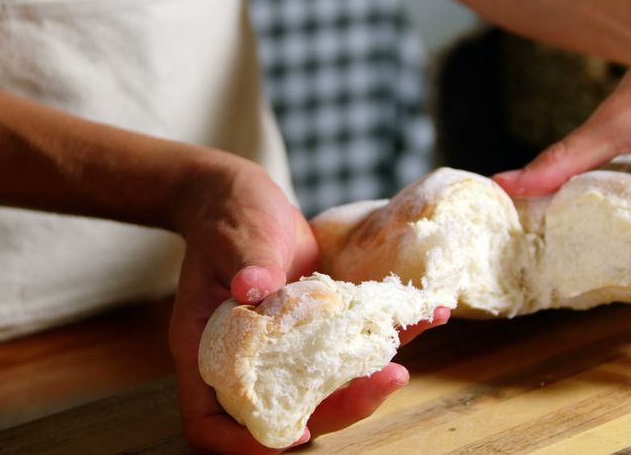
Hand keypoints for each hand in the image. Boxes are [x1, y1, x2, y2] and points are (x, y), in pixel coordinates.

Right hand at [168, 157, 448, 451]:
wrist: (243, 199)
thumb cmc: (227, 216)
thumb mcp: (235, 234)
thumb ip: (247, 261)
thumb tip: (254, 287)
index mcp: (205, 349)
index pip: (208, 421)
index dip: (244, 440)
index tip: (297, 429)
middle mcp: (244, 362)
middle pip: (280, 415)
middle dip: (336, 410)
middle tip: (384, 380)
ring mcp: (282, 352)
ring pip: (321, 393)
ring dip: (364, 386)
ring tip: (402, 365)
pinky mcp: (313, 333)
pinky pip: (346, 352)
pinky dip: (386, 339)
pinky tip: (425, 316)